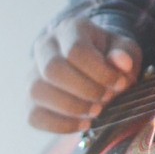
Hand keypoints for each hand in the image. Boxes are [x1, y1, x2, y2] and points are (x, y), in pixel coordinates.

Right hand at [28, 16, 142, 132]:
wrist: (93, 65)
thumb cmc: (110, 55)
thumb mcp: (125, 49)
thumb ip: (126, 54)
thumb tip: (122, 62)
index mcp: (71, 29)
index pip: (77, 50)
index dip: (99, 72)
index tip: (119, 84)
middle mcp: (45, 46)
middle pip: (53, 69)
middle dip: (84, 89)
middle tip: (106, 99)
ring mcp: (33, 73)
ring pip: (38, 91)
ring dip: (71, 107)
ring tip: (96, 112)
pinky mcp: (29, 99)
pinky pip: (34, 116)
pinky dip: (60, 125)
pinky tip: (83, 124)